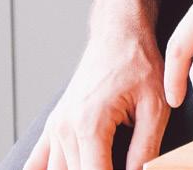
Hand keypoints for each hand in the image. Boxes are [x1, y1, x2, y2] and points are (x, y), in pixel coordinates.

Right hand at [24, 24, 169, 169]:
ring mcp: (56, 126)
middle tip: (123, 162)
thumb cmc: (138, 63)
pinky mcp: (54, 124)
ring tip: (102, 161)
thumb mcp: (155, 105)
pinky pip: (36, 162)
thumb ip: (146, 148)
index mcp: (91, 124)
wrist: (118, 34)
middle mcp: (66, 128)